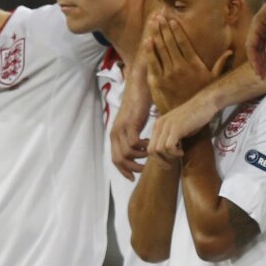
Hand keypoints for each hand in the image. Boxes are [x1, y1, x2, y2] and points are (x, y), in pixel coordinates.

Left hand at [110, 64, 149, 179]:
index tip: (133, 178)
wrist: (139, 87)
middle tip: (145, 168)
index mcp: (115, 135)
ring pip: (127, 153)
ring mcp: (121, 128)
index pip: (115, 160)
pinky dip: (143, 146)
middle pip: (119, 159)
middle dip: (132, 168)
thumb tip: (140, 149)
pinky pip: (134, 143)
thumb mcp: (135, 124)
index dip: (123, 171)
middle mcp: (115, 133)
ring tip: (150, 153)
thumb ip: (134, 136)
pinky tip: (151, 142)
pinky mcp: (130, 124)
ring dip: (140, 157)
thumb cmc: (140, 104)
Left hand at [145, 16, 219, 113]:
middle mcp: (181, 68)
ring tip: (153, 22)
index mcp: (194, 65)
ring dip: (156, 35)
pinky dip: (150, 51)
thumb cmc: (201, 98)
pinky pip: (153, 63)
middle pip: (170, 43)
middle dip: (164, 28)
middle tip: (160, 15)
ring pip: (160, 50)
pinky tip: (148, 40)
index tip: (172, 20)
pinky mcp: (158, 82)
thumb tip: (230, 52)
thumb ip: (220, 64)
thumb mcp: (213, 80)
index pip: (183, 42)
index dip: (177, 30)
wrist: (188, 118)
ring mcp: (168, 75)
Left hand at [149, 88, 218, 160]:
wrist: (204, 103)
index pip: (150, 147)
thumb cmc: (193, 117)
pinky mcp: (176, 128)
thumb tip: (166, 154)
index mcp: (158, 125)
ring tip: (179, 155)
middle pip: (151, 150)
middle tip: (170, 166)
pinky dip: (175, 153)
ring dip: (169, 157)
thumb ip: (169, 137)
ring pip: (159, 150)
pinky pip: (169, 147)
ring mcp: (167, 126)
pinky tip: (182, 151)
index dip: (157, 158)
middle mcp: (159, 125)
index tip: (167, 163)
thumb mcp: (177, 128)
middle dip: (160, 162)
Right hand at [246, 0, 265, 77]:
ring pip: (260, 47)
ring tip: (265, 72)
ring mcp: (264, 28)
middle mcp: (258, 27)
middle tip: (262, 76)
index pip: (251, 46)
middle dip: (257, 63)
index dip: (254, 60)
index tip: (258, 71)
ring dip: (262, 60)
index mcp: (257, 24)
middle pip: (254, 49)